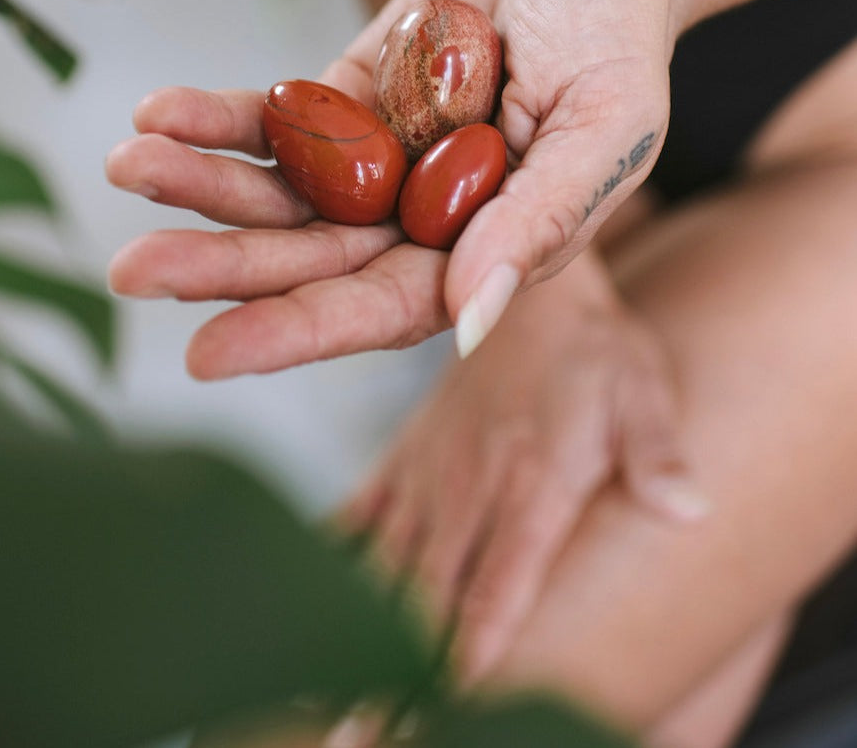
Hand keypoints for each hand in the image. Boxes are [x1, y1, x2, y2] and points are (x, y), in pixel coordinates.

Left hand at [106, 0, 674, 377]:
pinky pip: (276, 117)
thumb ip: (540, 220)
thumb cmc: (618, 40)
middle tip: (131, 271)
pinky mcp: (344, 99)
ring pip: (276, 190)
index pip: (376, 308)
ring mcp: (372, 160)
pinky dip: (219, 116)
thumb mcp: (606, 126)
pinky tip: (159, 112)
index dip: (295, 331)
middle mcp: (411, 221)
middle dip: (220, 263)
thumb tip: (472, 319)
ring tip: (128, 167)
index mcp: (472, 253)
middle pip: (304, 256)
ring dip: (200, 183)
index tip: (206, 355)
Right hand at [337, 251, 707, 686]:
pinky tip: (309, 596)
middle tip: (370, 729)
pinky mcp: (406, 457)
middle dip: (401, 669)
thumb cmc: (591, 349)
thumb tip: (688, 511)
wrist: (526, 292)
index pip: (496, 586)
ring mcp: (429, 472)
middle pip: (429, 595)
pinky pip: (359, 514)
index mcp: (532, 481)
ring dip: (360, 631)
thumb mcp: (642, 392)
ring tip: (335, 690)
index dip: (470, 654)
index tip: (447, 709)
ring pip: (387, 566)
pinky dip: (334, 558)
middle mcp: (469, 485)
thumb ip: (656, 454)